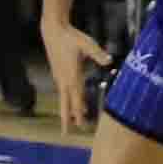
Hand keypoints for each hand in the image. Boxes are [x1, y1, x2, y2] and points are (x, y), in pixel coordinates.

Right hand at [41, 15, 114, 133]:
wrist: (53, 30)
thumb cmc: (72, 36)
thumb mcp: (87, 44)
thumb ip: (98, 53)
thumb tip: (109, 60)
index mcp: (72, 76)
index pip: (76, 99)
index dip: (79, 113)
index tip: (82, 126)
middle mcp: (64, 80)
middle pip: (65, 104)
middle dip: (67, 119)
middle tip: (67, 134)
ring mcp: (59, 77)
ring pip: (64, 98)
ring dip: (68, 110)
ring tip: (73, 121)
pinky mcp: (58, 73)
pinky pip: (64, 91)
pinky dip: (68, 99)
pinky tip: (73, 100)